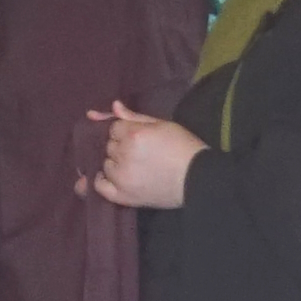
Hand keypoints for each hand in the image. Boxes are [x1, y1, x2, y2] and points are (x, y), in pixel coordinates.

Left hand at [83, 104, 201, 210]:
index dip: (126, 131)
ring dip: (116, 163)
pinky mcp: (123, 195)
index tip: (139, 137)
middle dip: (121, 146)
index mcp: (134, 135)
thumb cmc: (185, 148)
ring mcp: (121, 177)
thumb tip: (113, 105)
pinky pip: (100, 187)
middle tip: (141, 152)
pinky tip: (112, 177)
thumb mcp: (164, 125)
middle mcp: (124, 155)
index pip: (114, 128)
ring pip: (106, 164)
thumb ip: (135, 116)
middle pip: (109, 146)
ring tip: (135, 166)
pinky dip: (102, 182)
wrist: (201, 179)